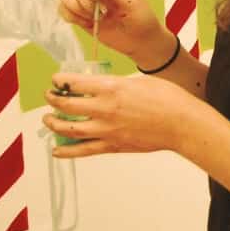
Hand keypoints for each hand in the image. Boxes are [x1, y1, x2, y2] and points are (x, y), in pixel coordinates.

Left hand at [43, 69, 206, 158]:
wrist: (181, 124)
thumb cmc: (167, 98)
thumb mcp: (138, 81)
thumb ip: (116, 85)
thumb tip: (103, 88)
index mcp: (111, 88)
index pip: (74, 83)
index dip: (60, 80)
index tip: (56, 79)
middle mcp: (104, 109)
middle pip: (66, 105)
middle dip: (53, 99)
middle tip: (49, 96)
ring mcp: (107, 130)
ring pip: (69, 129)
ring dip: (54, 123)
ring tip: (48, 119)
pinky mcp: (112, 146)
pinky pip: (83, 150)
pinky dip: (66, 151)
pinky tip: (56, 149)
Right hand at [57, 0, 164, 62]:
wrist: (138, 41)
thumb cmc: (140, 19)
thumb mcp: (132, 2)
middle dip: (84, 0)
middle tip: (99, 13)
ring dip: (76, 8)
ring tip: (92, 19)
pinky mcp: (78, 13)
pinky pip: (62, 9)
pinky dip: (71, 16)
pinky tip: (85, 23)